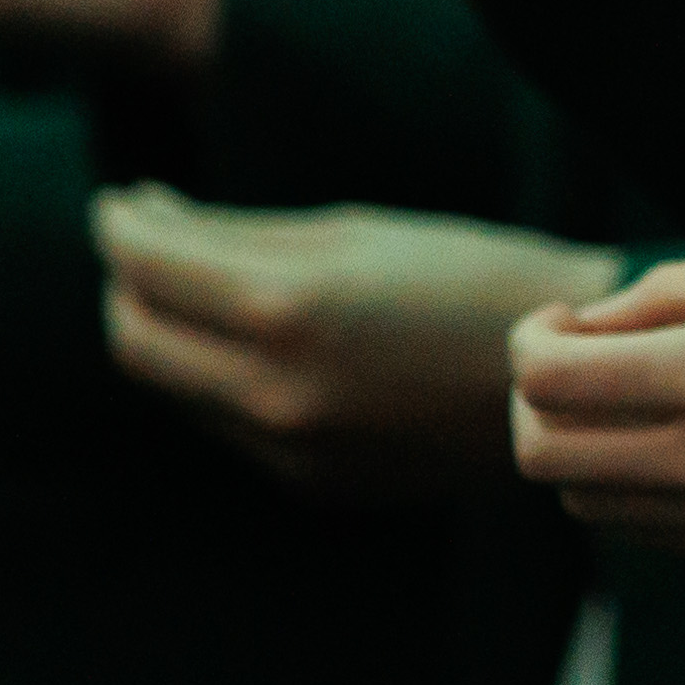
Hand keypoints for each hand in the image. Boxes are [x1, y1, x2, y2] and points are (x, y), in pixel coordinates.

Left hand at [92, 186, 623, 498]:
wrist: (564, 384)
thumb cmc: (473, 276)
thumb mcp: (358, 230)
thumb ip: (241, 233)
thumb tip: (147, 219)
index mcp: (288, 310)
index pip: (149, 266)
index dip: (120, 226)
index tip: (120, 200)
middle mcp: (273, 393)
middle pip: (136, 341)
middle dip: (125, 284)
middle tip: (139, 237)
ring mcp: (287, 451)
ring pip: (173, 386)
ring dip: (163, 329)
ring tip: (188, 276)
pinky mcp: (308, 483)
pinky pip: (223, 422)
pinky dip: (211, 373)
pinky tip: (244, 335)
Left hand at [506, 247, 684, 568]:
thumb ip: (662, 298)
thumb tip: (579, 330)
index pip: (550, 381)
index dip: (528, 343)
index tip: (556, 321)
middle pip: (545, 454)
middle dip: (534, 400)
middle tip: (570, 357)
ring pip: (584, 499)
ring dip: (576, 444)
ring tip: (623, 394)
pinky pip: (641, 527)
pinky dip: (626, 480)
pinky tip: (669, 434)